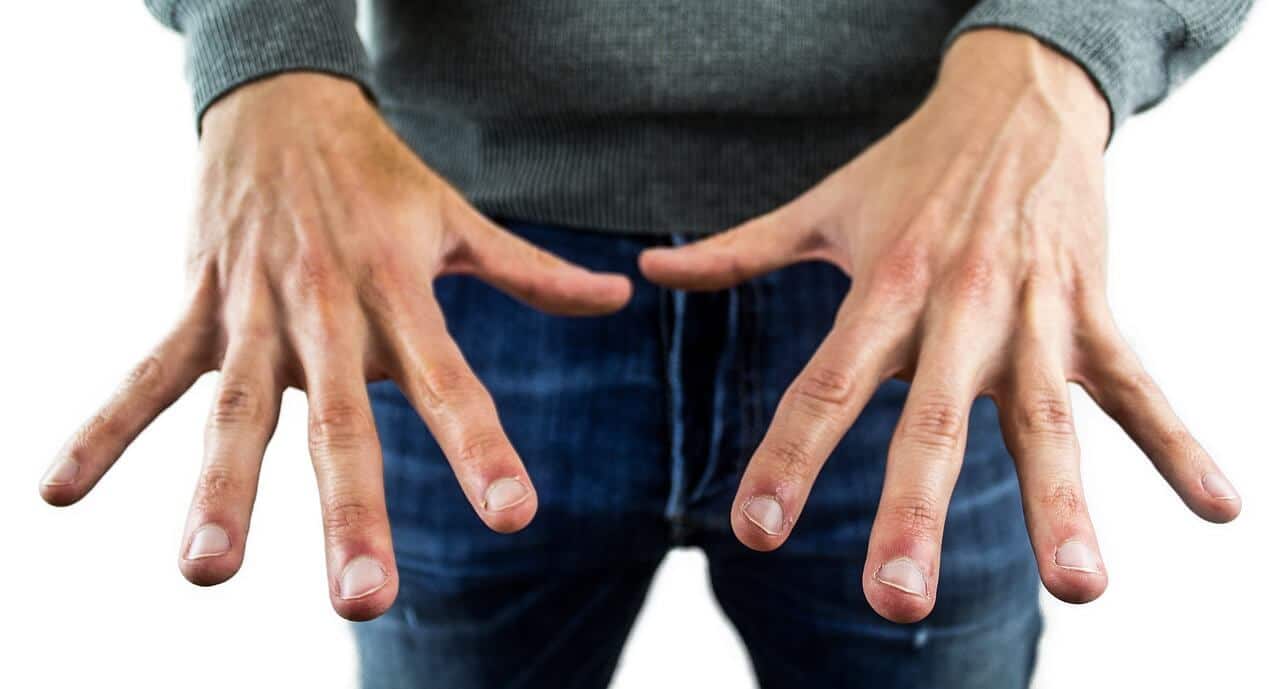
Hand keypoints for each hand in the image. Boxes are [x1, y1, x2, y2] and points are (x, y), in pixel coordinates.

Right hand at [39, 73, 631, 619]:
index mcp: (400, 295)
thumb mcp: (458, 219)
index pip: (452, 384)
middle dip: (349, 510)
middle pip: (340, 421)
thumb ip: (533, 272)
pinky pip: (145, 372)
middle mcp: (329, 311)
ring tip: (206, 571)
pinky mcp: (196, 303)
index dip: (482, 449)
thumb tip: (619, 298)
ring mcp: (254, 310)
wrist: (283, 99)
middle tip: (361, 598)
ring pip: (234, 407)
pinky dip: (102, 428)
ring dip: (219, 488)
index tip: (514, 517)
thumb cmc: (380, 174)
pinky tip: (56, 493)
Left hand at [640, 30, 1239, 622]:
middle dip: (915, 512)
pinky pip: (1139, 384)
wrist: (1019, 95)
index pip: (825, 386)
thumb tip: (651, 272)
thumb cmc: (911, 168)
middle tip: (897, 601)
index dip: (788, 457)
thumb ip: (738, 251)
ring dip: (1063, 500)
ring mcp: (1034, 311)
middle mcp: (956, 307)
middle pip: (932, 420)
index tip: (757, 534)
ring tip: (1079, 587)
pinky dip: (1180, 443)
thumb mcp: (823, 205)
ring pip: (1046, 415)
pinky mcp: (1095, 307)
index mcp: (883, 290)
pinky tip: (1220, 506)